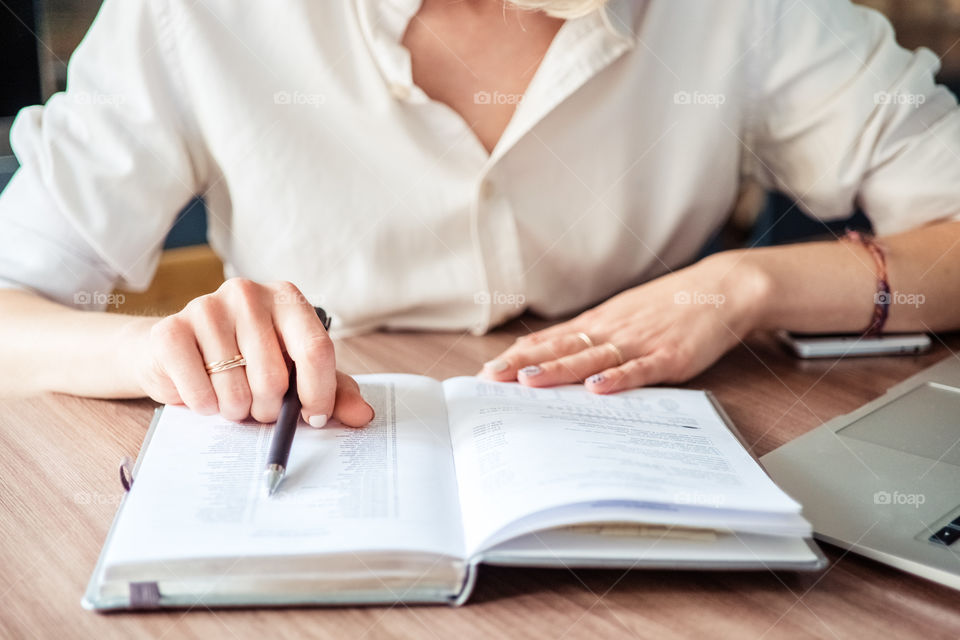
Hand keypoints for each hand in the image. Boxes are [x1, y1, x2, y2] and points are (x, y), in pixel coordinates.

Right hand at [130, 278, 374, 425]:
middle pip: (274, 378)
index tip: (313, 418)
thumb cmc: (246, 362)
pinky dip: (203, 407)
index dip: (318, 393)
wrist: (176, 352)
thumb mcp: (295, 373)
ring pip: (236, 391)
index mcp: (286, 298)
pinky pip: (199, 392)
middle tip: (257, 406)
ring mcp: (207, 307)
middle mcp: (248, 294)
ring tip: (228, 396)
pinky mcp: (171, 330)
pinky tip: (202, 391)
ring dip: (234, 410)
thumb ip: (333, 391)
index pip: (316, 349)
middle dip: (268, 410)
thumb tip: (363, 416)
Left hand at [479, 252, 769, 392]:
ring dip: (559, 370)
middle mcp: (612, 331)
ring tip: (528, 381)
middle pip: (561, 349)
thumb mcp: (621, 314)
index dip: (518, 356)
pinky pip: (639, 370)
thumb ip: (588, 335)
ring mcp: (639, 343)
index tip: (486, 370)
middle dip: (523, 365)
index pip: (550, 341)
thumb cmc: (668, 306)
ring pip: (591, 358)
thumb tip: (549, 353)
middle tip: (490, 379)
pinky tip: (598, 388)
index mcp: (599, 322)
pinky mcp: (668, 357)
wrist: (721, 289)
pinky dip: (618, 379)